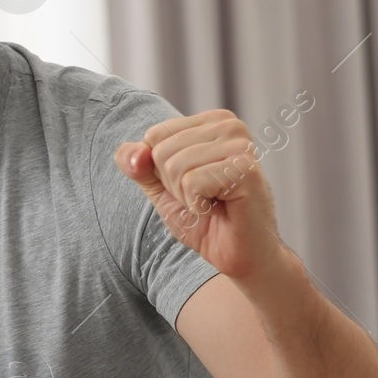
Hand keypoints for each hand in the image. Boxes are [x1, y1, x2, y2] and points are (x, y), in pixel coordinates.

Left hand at [114, 109, 286, 281]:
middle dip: (174, 185)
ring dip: (187, 197)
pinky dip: (199, 205)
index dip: (163, 171)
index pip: (154, 135)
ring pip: (175, 167)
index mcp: (211, 121)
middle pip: (162, 151)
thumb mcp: (160, 188)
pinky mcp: (245, 168)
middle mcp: (229, 125)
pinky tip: (221, 209)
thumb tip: (132, 153)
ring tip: (214, 203)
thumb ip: (138, 165)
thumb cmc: (205, 220)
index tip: (193, 185)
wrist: (240, 255)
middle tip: (205, 198)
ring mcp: (240, 144)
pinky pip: (192, 183)